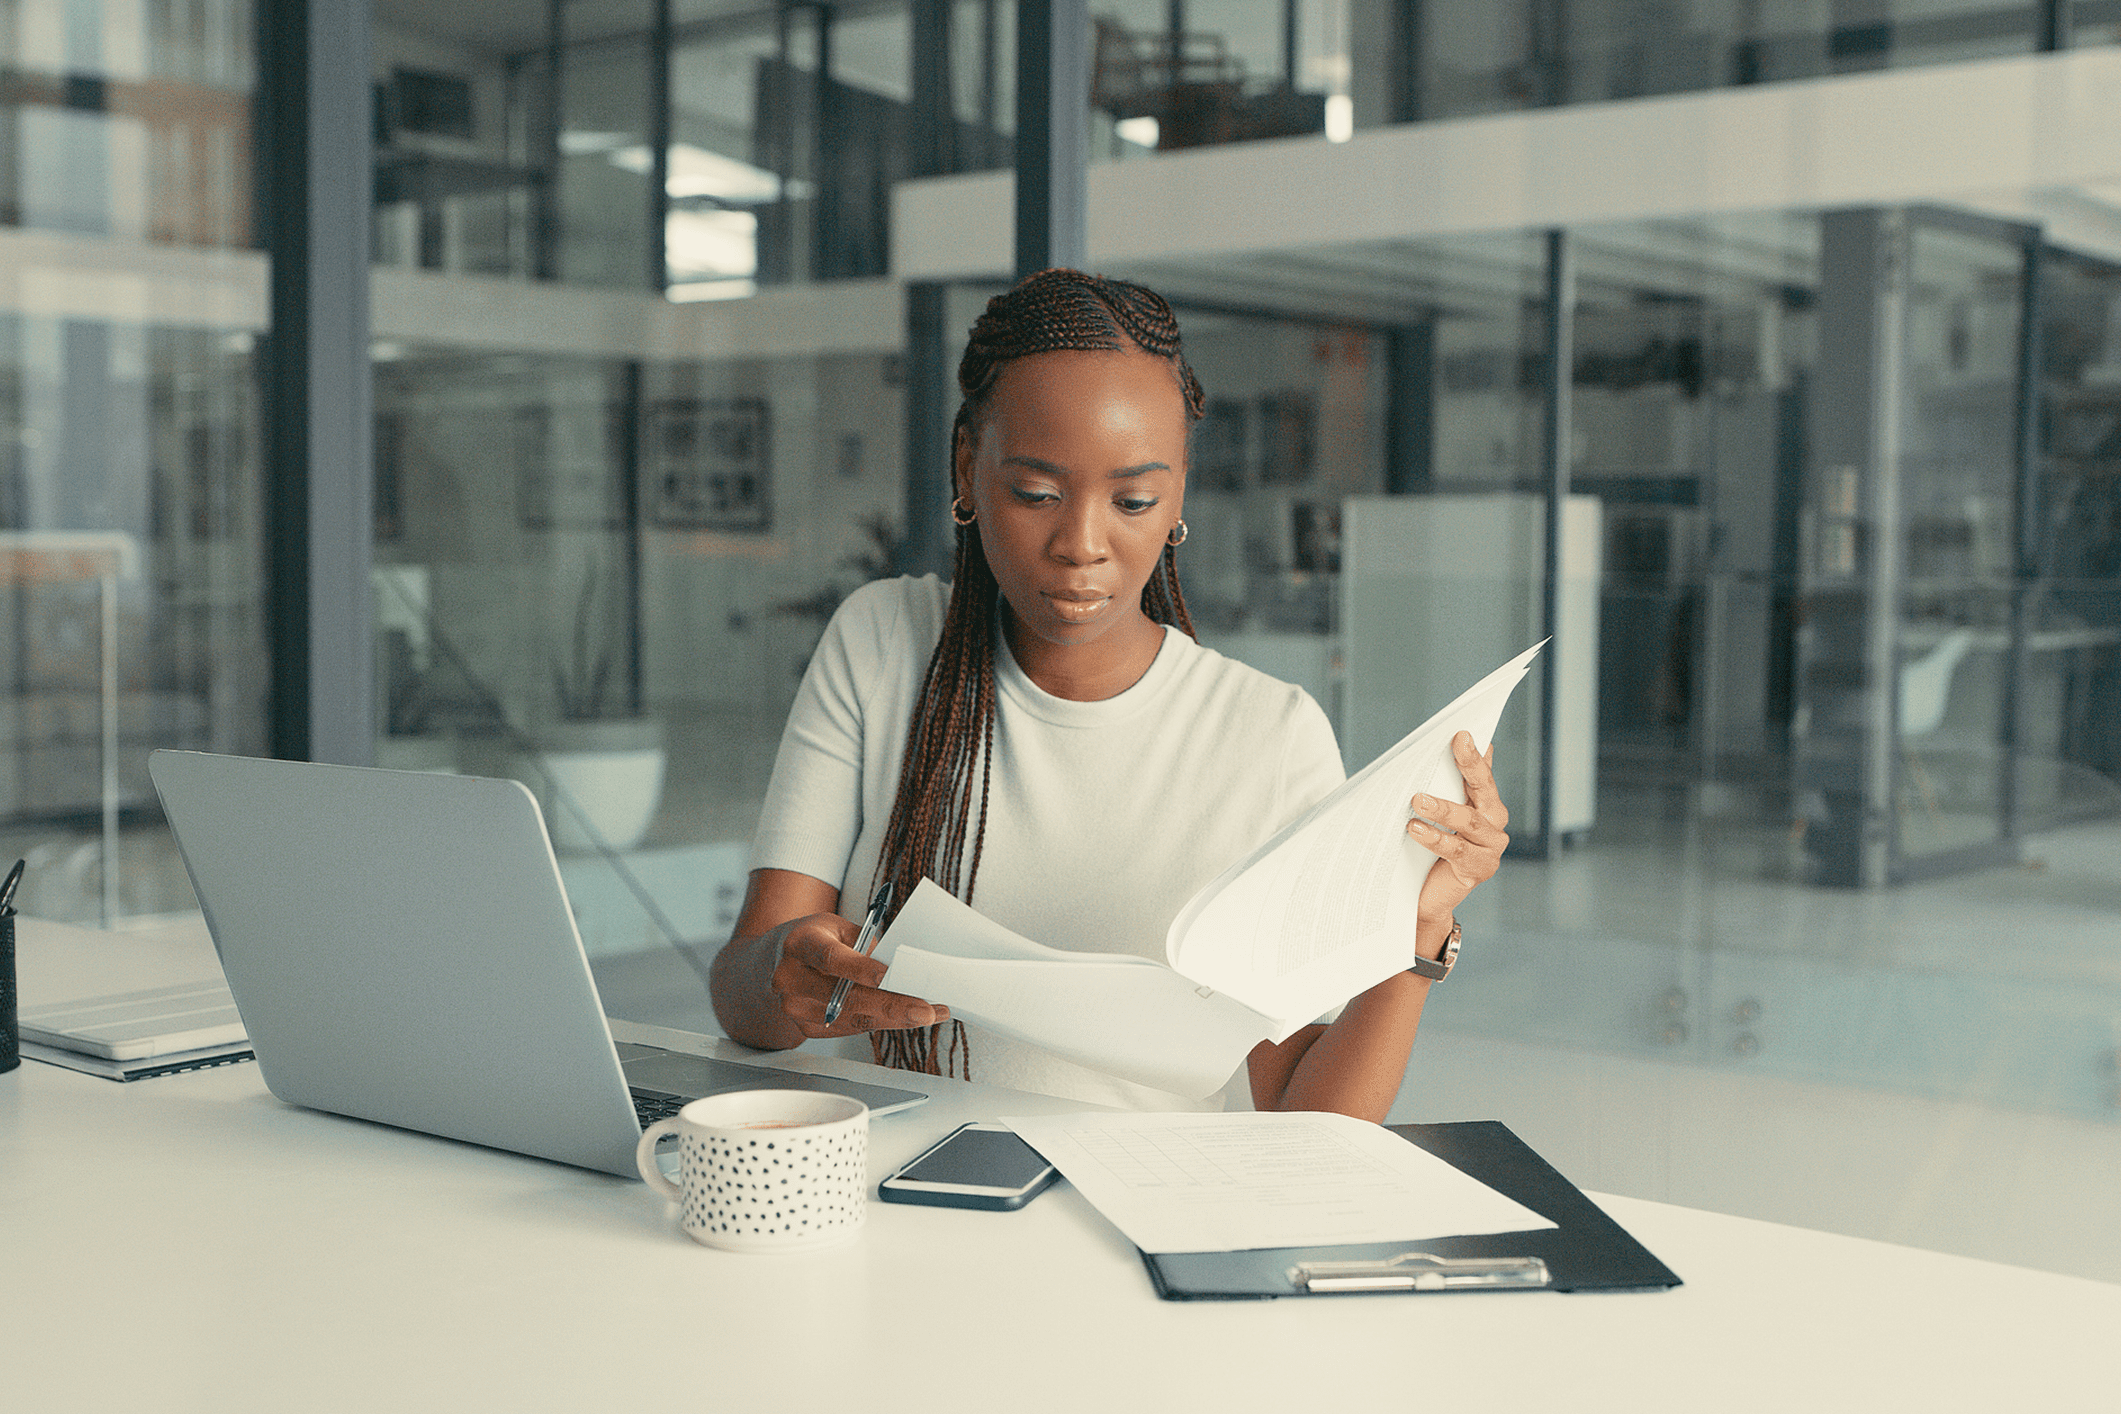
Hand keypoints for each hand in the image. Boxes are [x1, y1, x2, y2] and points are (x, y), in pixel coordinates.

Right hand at [765, 912, 949, 1039]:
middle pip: (846, 998)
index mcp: (799, 944)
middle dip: (891, 1005)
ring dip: (896, 1018)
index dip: (858, 968)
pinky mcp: (806, 1028)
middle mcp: (791, 979)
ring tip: (931, 1012)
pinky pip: (852, 1028)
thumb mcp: (835, 927)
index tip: (887, 975)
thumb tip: (904, 966)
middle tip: (926, 1009)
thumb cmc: (812, 940)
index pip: (829, 958)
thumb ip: (865, 944)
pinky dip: (883, 1023)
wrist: (771, 965)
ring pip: (853, 1019)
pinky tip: (908, 1017)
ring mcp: (795, 1008)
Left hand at [1406, 732, 1510, 924]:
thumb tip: (1454, 752)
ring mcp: (1490, 848)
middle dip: (1469, 766)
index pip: (1481, 775)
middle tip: (1454, 745)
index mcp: (1486, 805)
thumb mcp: (1438, 816)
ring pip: (1469, 821)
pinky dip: (1435, 838)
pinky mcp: (1478, 870)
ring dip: (1443, 808)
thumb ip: (1446, 787)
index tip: (1461, 733)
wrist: (1425, 898)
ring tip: (1417, 800)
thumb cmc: (1429, 850)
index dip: (1473, 755)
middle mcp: (1494, 824)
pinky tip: (1414, 829)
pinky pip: (1457, 850)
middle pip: (1483, 791)